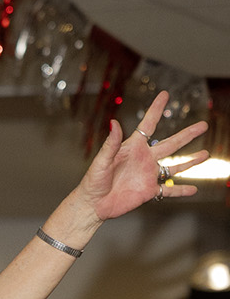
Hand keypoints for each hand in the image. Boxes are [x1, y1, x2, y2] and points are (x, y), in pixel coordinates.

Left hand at [75, 92, 207, 221]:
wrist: (93, 204)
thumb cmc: (93, 181)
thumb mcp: (101, 161)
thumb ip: (111, 143)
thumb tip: (114, 122)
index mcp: (132, 148)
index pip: (148, 125)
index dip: (156, 109)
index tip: (164, 94)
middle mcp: (144, 159)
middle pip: (171, 144)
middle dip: (187, 134)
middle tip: (203, 125)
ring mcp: (148, 175)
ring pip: (175, 167)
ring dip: (191, 161)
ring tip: (206, 154)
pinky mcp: (149, 191)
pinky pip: (169, 190)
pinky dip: (182, 190)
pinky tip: (194, 189)